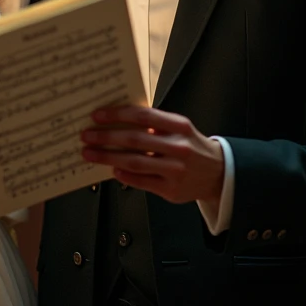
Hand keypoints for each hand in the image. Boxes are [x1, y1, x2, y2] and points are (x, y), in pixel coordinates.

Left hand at [81, 105, 223, 204]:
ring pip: (134, 162)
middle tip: (87, 135)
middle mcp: (178, 148)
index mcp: (179, 126)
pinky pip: (141, 181)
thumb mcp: (179, 128)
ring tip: (90, 153)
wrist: (218, 174)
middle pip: (135, 140)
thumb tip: (119, 120)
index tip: (98, 115)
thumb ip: (155, 124)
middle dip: (106, 137)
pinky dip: (124, 175)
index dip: (118, 114)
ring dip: (107, 157)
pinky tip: (112, 169)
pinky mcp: (171, 190)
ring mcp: (175, 171)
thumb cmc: (192, 146)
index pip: (143, 116)